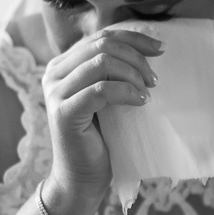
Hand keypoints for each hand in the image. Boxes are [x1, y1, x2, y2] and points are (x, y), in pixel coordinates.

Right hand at [40, 28, 163, 207]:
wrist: (82, 178)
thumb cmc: (101, 138)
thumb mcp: (108, 96)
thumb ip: (113, 71)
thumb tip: (149, 46)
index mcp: (63, 64)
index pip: (100, 36)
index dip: (134, 38)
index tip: (160, 49)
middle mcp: (53, 73)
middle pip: (102, 45)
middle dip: (135, 57)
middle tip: (155, 79)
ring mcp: (55, 92)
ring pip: (102, 63)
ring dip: (133, 75)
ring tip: (148, 93)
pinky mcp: (63, 112)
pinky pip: (101, 89)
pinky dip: (126, 92)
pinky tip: (140, 102)